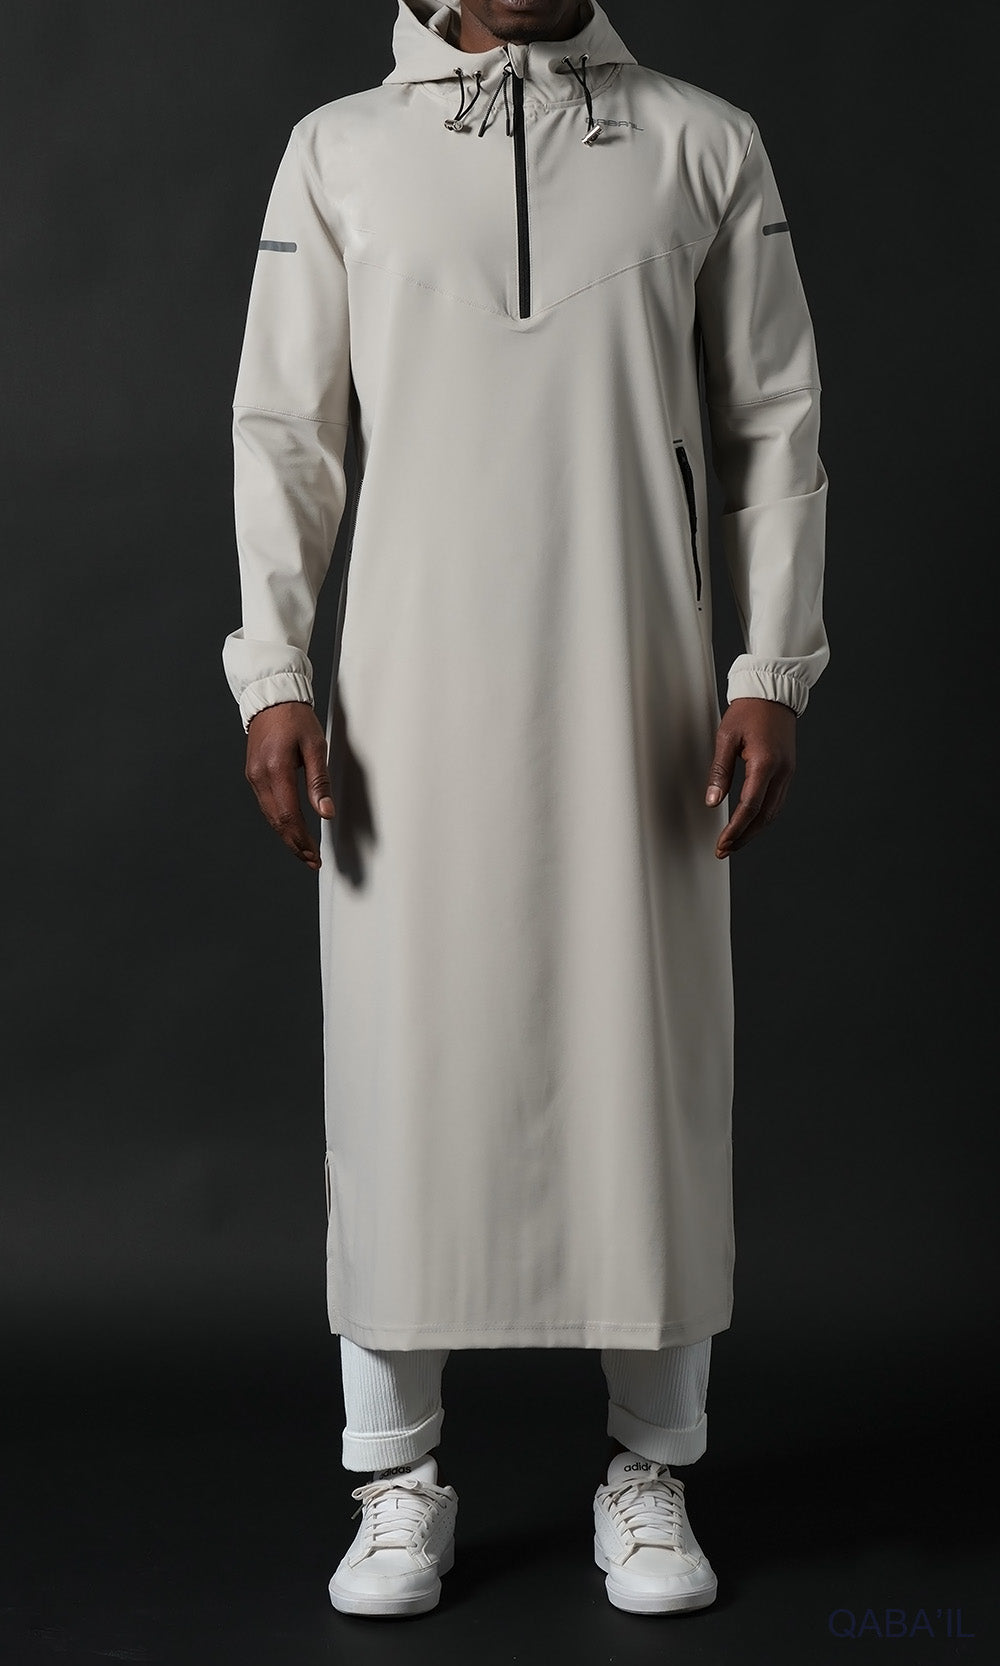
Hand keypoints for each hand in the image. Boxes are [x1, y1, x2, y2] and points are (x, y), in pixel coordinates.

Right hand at [244, 701, 335, 870]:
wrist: (271, 699)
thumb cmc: (296, 718)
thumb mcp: (315, 746)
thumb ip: (319, 782)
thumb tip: (326, 813)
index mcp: (276, 769)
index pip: (288, 815)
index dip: (302, 839)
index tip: (315, 854)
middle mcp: (259, 776)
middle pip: (276, 821)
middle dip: (295, 844)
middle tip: (312, 860)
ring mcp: (253, 776)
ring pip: (270, 816)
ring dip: (287, 836)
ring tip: (304, 850)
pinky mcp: (253, 774)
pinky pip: (266, 805)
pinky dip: (279, 821)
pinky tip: (291, 829)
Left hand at [705, 697, 795, 857]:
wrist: (773, 693)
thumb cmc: (748, 711)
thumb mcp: (726, 737)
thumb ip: (719, 771)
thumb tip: (713, 802)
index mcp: (765, 764)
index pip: (750, 807)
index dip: (735, 829)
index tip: (722, 843)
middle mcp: (781, 772)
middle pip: (765, 817)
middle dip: (744, 836)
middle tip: (725, 849)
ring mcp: (788, 772)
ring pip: (773, 812)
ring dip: (754, 830)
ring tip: (735, 842)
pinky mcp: (787, 770)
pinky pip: (777, 801)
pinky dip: (763, 817)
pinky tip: (750, 822)